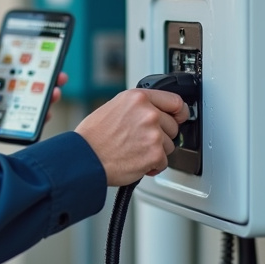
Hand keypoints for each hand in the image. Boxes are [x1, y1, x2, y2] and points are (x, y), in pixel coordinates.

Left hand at [0, 32, 68, 145]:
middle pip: (32, 84)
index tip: (51, 55)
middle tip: (60, 76)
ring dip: (47, 97)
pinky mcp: (4, 123)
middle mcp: (4, 89)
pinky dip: (37, 118)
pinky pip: (24, 120)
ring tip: (54, 93)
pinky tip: (45, 113)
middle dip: (49, 79)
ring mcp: (6, 106)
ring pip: (33, 102)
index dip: (37, 61)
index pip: (21, 66)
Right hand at [74, 89, 188, 185]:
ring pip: (169, 145)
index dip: (178, 112)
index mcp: (137, 98)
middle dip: (161, 136)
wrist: (85, 158)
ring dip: (156, 151)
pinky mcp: (155, 154)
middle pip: (173, 126)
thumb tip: (154, 112)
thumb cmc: (93, 137)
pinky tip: (137, 161)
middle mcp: (148, 113)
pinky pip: (164, 162)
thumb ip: (137, 107)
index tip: (179, 116)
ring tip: (135, 150)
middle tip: (140, 140)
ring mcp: (153, 133)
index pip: (174, 101)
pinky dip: (153, 166)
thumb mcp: (113, 107)